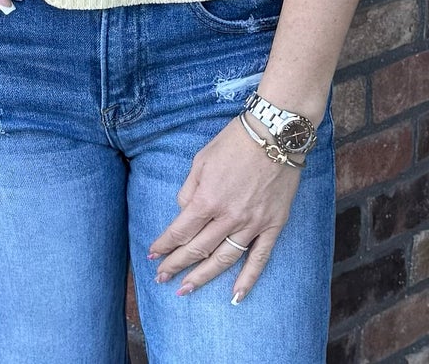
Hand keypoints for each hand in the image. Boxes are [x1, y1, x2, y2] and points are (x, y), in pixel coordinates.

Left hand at [145, 114, 303, 302]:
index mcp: (207, 198)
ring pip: (224, 259)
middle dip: (176, 265)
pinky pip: (259, 258)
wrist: (275, 133)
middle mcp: (228, 216)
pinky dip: (248, 280)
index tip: (153, 254)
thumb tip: (184, 213)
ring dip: (202, 277)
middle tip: (161, 278)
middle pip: (197, 249)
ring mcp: (252, 224)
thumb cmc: (235, 141)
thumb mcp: (201, 159)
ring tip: (186, 290)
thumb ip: (189, 190)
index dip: (164, 245)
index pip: (180, 231)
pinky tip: (236, 296)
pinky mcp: (273, 225)